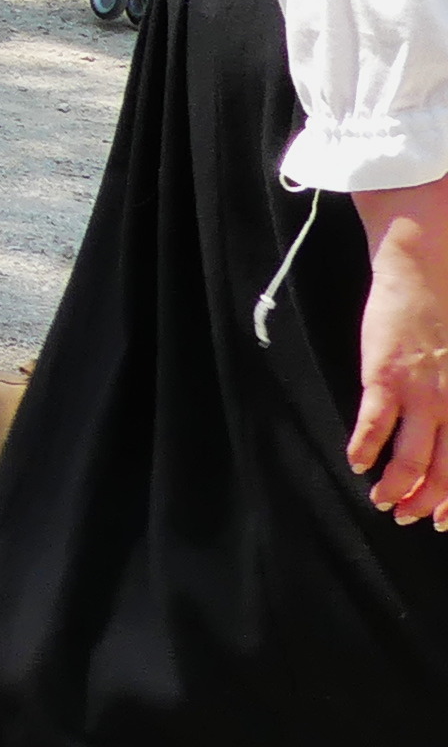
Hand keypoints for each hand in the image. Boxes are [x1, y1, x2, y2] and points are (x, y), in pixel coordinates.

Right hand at [351, 177, 447, 524]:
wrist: (425, 273)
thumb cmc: (447, 320)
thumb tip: (441, 439)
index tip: (443, 520)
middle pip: (443, 474)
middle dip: (423, 504)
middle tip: (405, 517)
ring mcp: (420, 394)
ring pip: (409, 460)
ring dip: (393, 488)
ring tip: (380, 500)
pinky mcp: (384, 377)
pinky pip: (373, 425)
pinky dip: (363, 449)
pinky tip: (355, 460)